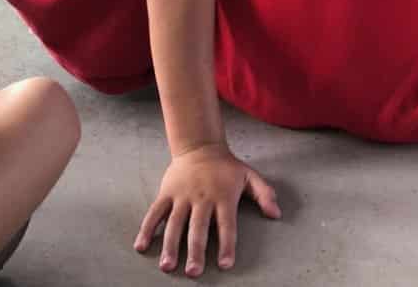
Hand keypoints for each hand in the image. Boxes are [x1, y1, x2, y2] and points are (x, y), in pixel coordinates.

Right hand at [134, 143, 279, 276]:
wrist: (199, 145)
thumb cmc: (226, 166)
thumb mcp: (249, 175)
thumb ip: (264, 194)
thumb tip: (276, 214)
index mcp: (223, 196)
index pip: (227, 224)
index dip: (227, 244)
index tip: (226, 264)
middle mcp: (202, 197)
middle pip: (198, 227)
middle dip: (196, 251)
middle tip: (194, 272)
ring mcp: (182, 195)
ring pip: (175, 223)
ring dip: (170, 245)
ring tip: (168, 266)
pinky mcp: (167, 193)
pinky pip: (155, 212)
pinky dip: (147, 228)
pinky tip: (141, 246)